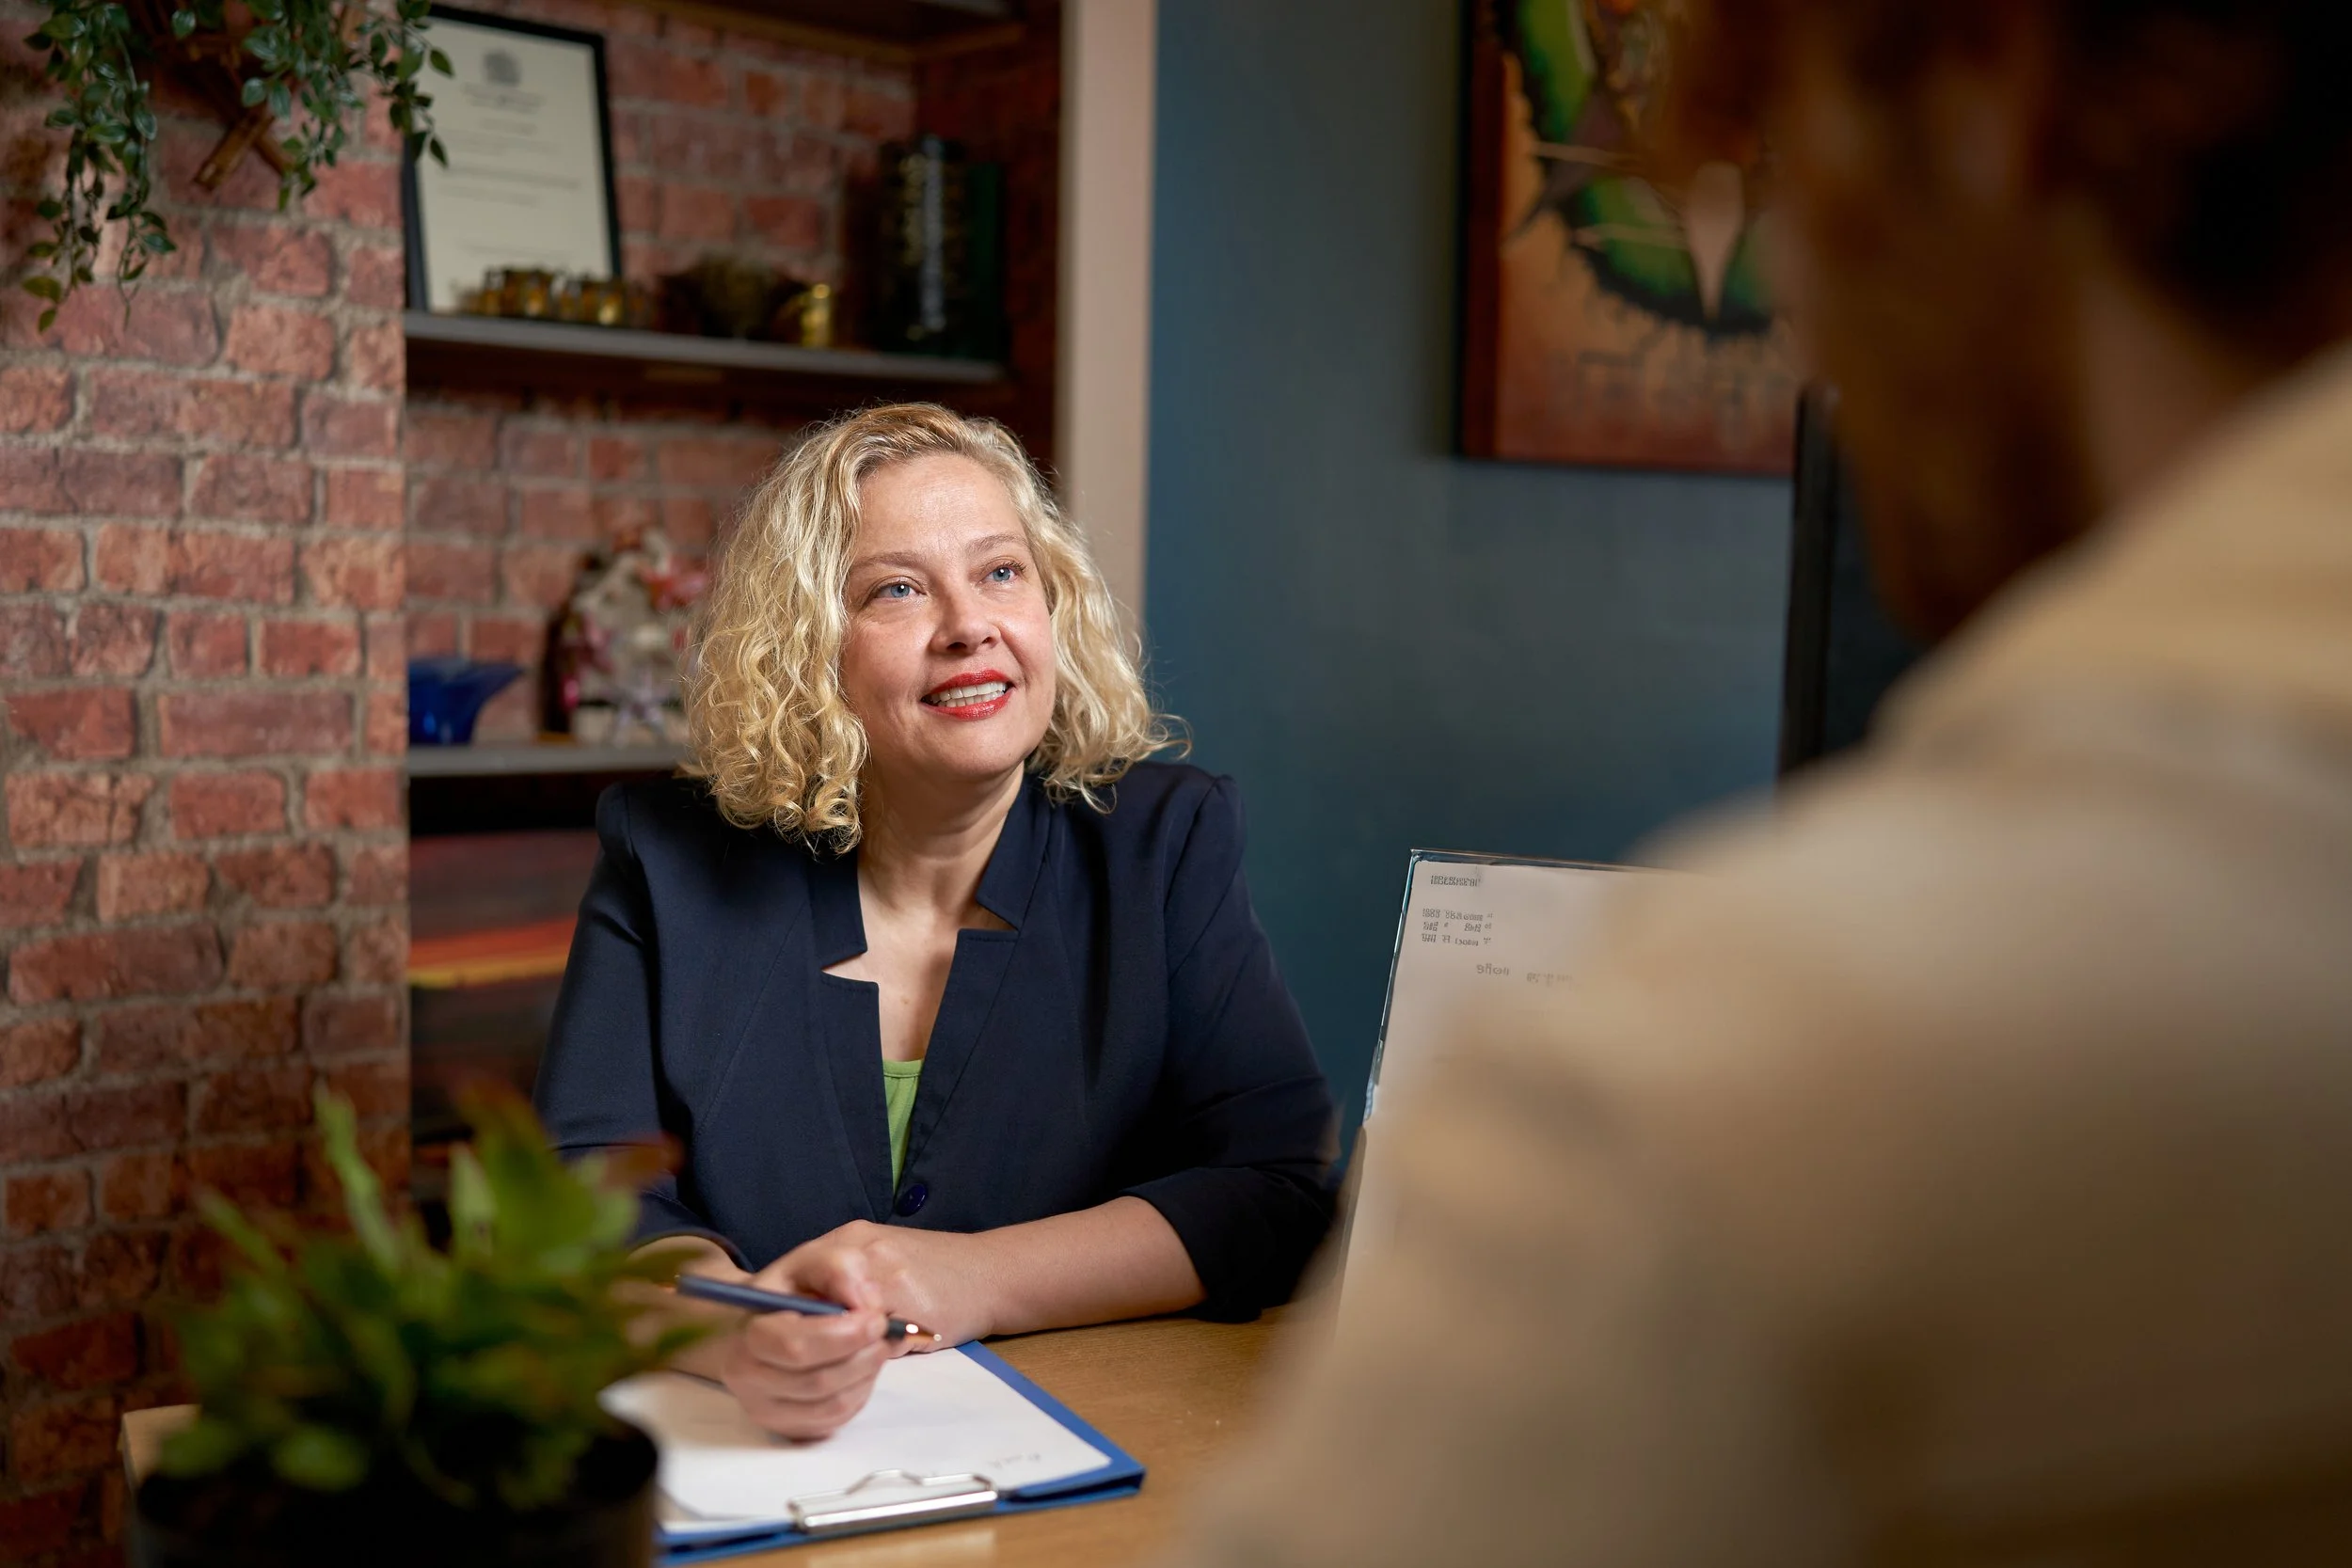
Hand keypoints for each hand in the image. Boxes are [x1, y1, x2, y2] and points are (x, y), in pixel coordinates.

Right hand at [716, 1223, 996, 1439]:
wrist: (763, 1321)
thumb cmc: (791, 1289)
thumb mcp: (813, 1260)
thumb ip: (841, 1269)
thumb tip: (864, 1304)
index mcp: (748, 1331)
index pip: (796, 1347)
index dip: (844, 1335)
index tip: (876, 1317)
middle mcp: (746, 1376)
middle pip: (818, 1382)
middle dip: (864, 1356)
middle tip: (885, 1332)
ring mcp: (765, 1408)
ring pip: (833, 1404)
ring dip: (867, 1374)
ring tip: (876, 1345)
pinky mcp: (788, 1427)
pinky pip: (836, 1420)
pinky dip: (861, 1393)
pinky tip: (861, 1366)